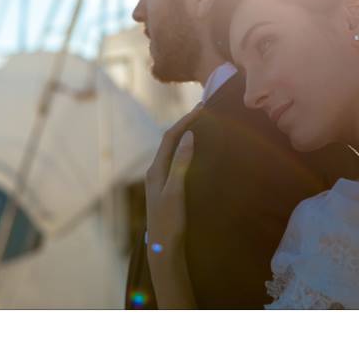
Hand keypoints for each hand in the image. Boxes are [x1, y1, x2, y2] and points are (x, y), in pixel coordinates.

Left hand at [145, 102, 202, 257]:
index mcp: (155, 170)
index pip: (170, 137)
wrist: (163, 249)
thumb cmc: (169, 222)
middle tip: (202, 112)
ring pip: (172, 152)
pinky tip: (196, 154)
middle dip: (185, 125)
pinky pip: (176, 162)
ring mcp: (160, 181)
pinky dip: (186, 152)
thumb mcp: (176, 191)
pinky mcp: (167, 189)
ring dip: (185, 137)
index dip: (185, 121)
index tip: (201, 109)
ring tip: (200, 127)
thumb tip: (188, 135)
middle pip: (170, 141)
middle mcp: (155, 172)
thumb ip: (181, 163)